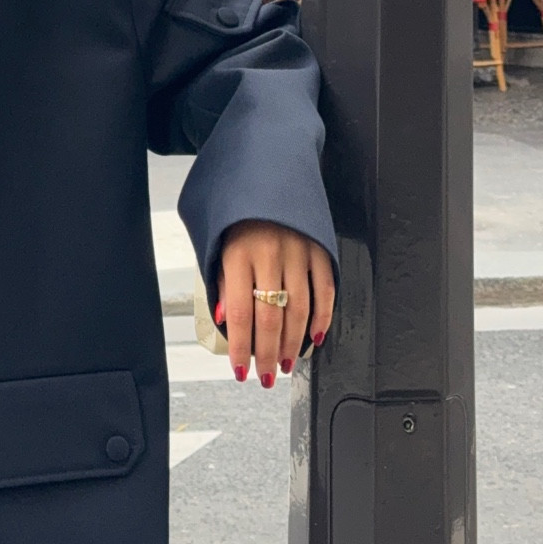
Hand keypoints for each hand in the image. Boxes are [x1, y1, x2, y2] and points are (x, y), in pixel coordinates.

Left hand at [217, 220, 334, 386]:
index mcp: (238, 252)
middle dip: (267, 353)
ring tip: (284, 364)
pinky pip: (325, 290)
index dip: (241, 347)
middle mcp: (269, 253)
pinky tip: (314, 338)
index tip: (240, 369)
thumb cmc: (238, 211)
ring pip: (299, 310)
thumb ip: (223, 281)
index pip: (240, 313)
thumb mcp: (217, 241)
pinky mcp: (320, 247)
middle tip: (265, 375)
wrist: (267, 169)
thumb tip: (226, 319)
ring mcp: (299, 251)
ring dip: (292, 343)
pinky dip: (322, 318)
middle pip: (271, 317)